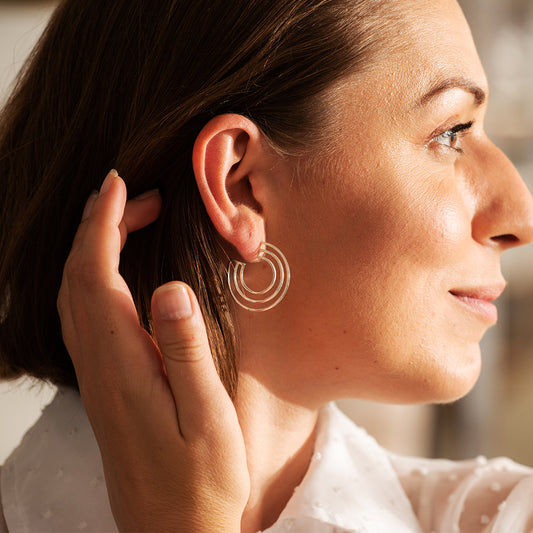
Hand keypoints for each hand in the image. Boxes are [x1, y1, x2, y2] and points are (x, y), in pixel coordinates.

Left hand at [57, 170, 249, 531]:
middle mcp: (98, 365)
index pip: (96, 276)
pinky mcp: (106, 384)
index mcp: (121, 364)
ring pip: (76, 296)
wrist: (172, 532)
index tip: (119, 185)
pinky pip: (85, 316)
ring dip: (94, 250)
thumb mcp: (206, 416)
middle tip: (136, 196)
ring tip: (130, 222)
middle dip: (98, 226)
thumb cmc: (199, 480)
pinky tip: (119, 275)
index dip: (103, 225)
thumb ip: (186, 350)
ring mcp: (98, 375)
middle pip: (77, 279)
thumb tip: (169, 288)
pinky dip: (95, 279)